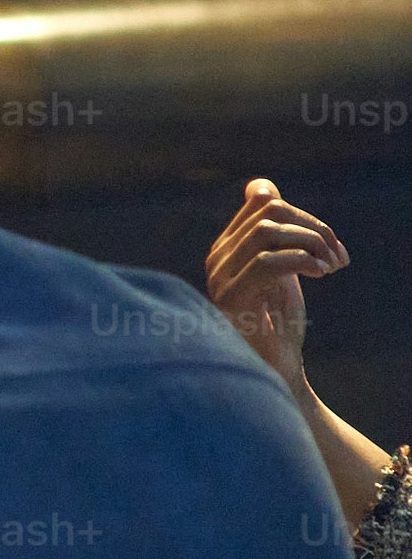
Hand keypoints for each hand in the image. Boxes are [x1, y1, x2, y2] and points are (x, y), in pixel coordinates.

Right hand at [203, 178, 344, 394]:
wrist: (272, 370)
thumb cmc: (278, 324)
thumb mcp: (280, 270)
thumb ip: (275, 237)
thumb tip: (261, 188)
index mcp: (229, 247)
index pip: (261, 201)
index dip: (301, 212)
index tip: (328, 243)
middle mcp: (219, 256)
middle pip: (269, 212)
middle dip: (315, 228)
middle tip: (339, 259)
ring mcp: (221, 276)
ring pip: (268, 231)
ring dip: (312, 244)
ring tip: (332, 268)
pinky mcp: (232, 297)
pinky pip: (268, 261)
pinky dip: (302, 261)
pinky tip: (320, 274)